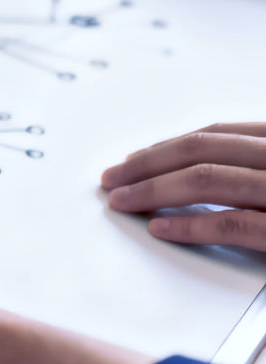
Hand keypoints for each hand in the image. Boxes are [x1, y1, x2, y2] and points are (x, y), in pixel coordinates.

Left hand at [103, 123, 265, 248]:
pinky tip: (159, 228)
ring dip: (154, 190)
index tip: (132, 160)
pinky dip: (190, 225)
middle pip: (201, 151)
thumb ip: (251, 164)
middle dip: (147, 164)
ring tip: (122, 201)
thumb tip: (187, 169)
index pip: (216, 135)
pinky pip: (231, 224)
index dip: (167, 147)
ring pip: (207, 180)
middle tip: (112, 179)